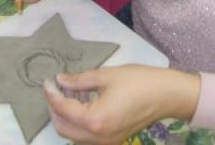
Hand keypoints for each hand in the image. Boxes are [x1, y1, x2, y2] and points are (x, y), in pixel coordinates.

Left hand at [44, 66, 199, 143]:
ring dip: (65, 117)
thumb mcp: (106, 76)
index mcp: (94, 120)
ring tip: (67, 95)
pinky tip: (81, 105)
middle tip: (55, 88)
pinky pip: (86, 137)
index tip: (48, 80)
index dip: (52, 93)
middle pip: (63, 128)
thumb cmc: (138, 81)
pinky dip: (78, 123)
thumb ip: (79, 80)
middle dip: (55, 108)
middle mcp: (97, 138)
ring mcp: (106, 142)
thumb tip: (60, 80)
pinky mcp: (113, 140)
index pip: (63, 108)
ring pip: (73, 135)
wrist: (166, 95)